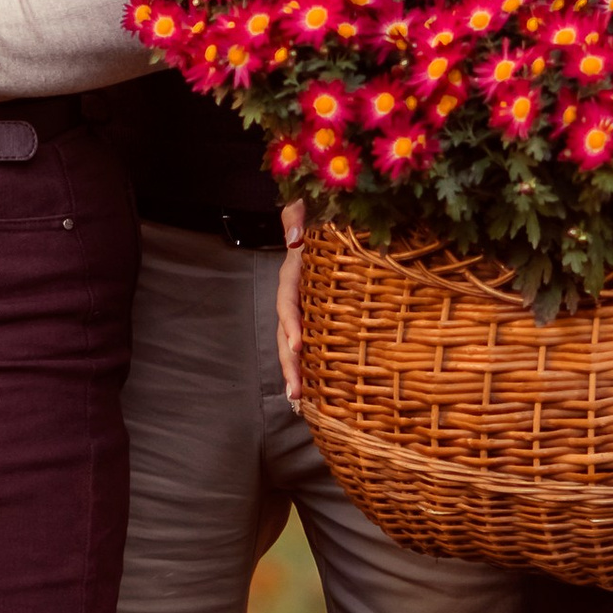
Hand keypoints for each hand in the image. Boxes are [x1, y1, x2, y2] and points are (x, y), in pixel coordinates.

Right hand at [276, 201, 306, 410]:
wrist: (326, 224)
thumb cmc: (319, 219)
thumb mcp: (308, 213)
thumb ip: (297, 216)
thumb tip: (295, 228)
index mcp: (295, 276)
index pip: (288, 301)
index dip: (290, 323)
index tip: (297, 345)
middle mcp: (296, 297)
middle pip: (286, 333)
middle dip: (289, 362)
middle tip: (294, 391)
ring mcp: (306, 310)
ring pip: (294, 343)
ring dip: (296, 371)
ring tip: (298, 399)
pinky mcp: (319, 318)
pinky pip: (312, 343)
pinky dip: (311, 366)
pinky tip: (315, 391)